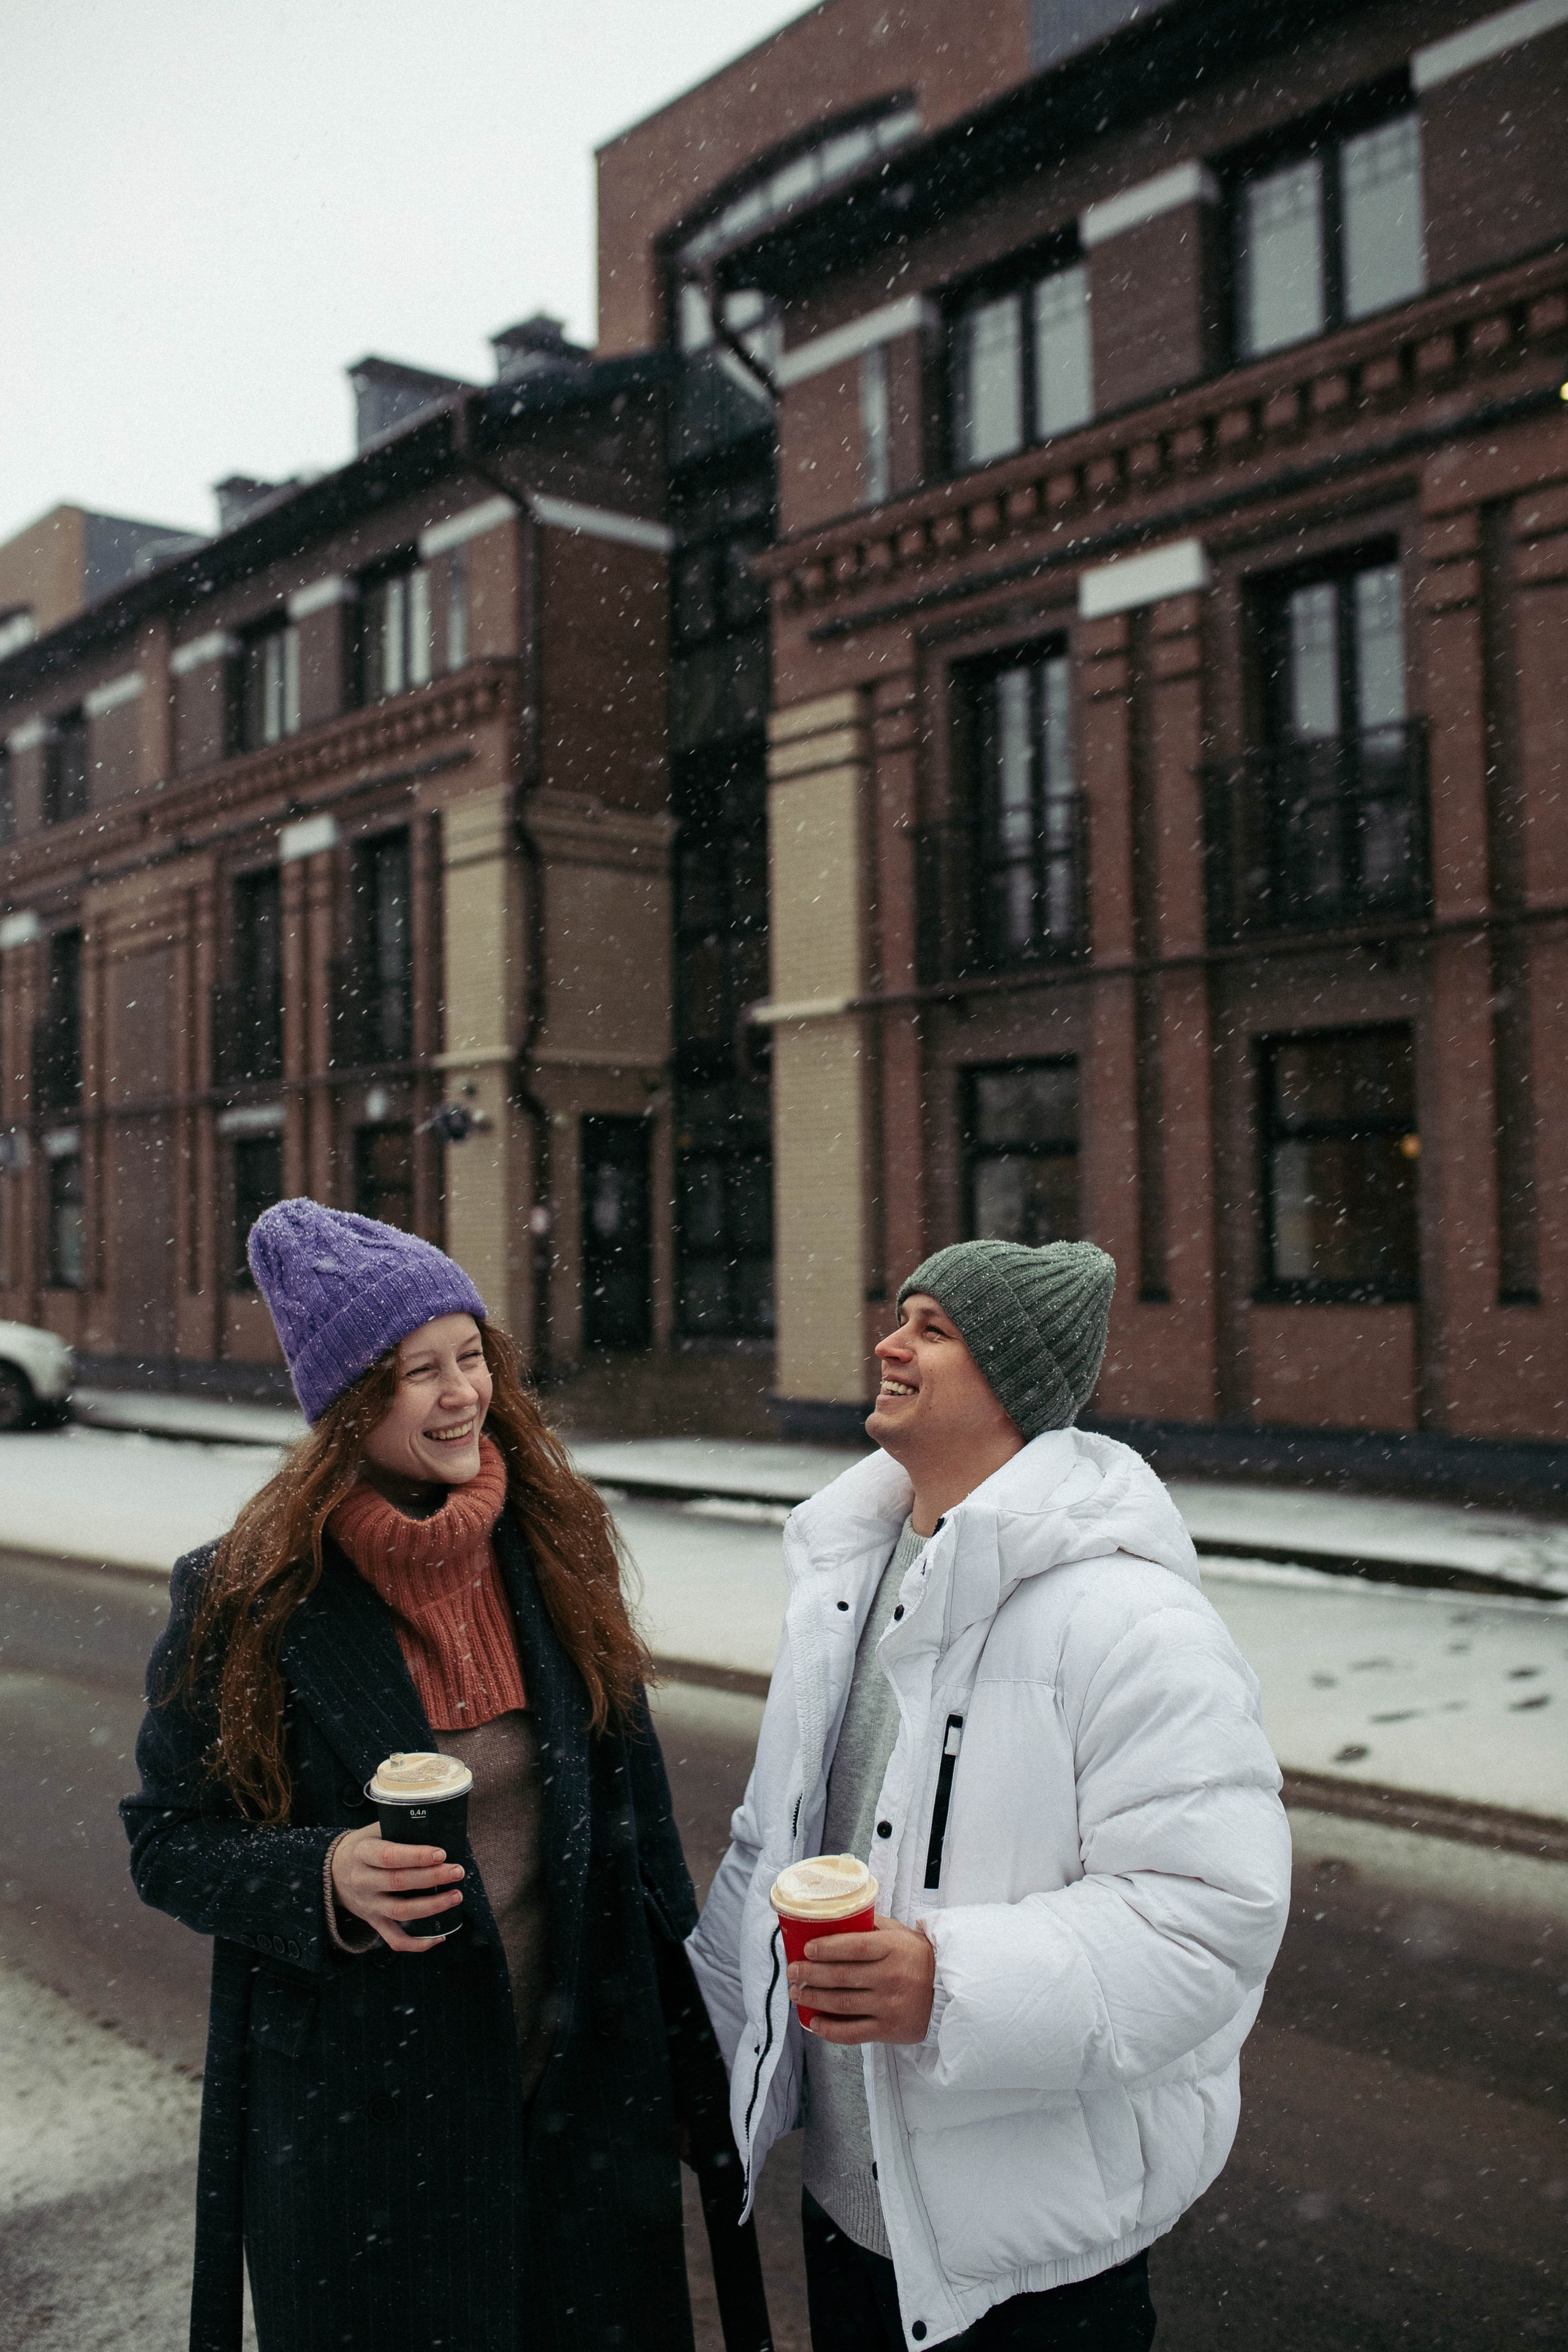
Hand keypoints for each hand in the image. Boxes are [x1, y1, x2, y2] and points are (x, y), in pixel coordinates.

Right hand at [329, 1824, 463, 1952]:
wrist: (332, 1873)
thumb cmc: (363, 1846)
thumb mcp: (374, 1831)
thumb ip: (399, 1829)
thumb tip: (439, 1827)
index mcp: (362, 1854)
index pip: (389, 1856)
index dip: (416, 1856)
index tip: (441, 1853)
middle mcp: (362, 1881)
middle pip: (399, 1883)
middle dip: (433, 1878)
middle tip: (458, 1871)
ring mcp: (368, 1905)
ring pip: (401, 1912)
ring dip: (432, 1906)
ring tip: (456, 1896)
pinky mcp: (374, 1922)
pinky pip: (395, 1939)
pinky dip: (418, 1943)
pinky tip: (440, 1936)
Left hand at [787, 1914, 935, 2044]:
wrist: (950, 1991)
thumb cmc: (921, 1958)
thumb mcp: (901, 1934)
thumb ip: (872, 1925)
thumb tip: (838, 1917)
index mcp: (893, 1949)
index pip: (853, 1947)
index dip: (826, 1948)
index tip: (806, 1949)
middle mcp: (890, 1977)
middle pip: (841, 1976)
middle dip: (810, 1974)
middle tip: (793, 1971)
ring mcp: (889, 2006)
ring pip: (842, 2004)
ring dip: (814, 1999)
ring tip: (797, 1993)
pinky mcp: (889, 2030)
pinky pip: (853, 2032)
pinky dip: (830, 2029)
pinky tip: (814, 2022)